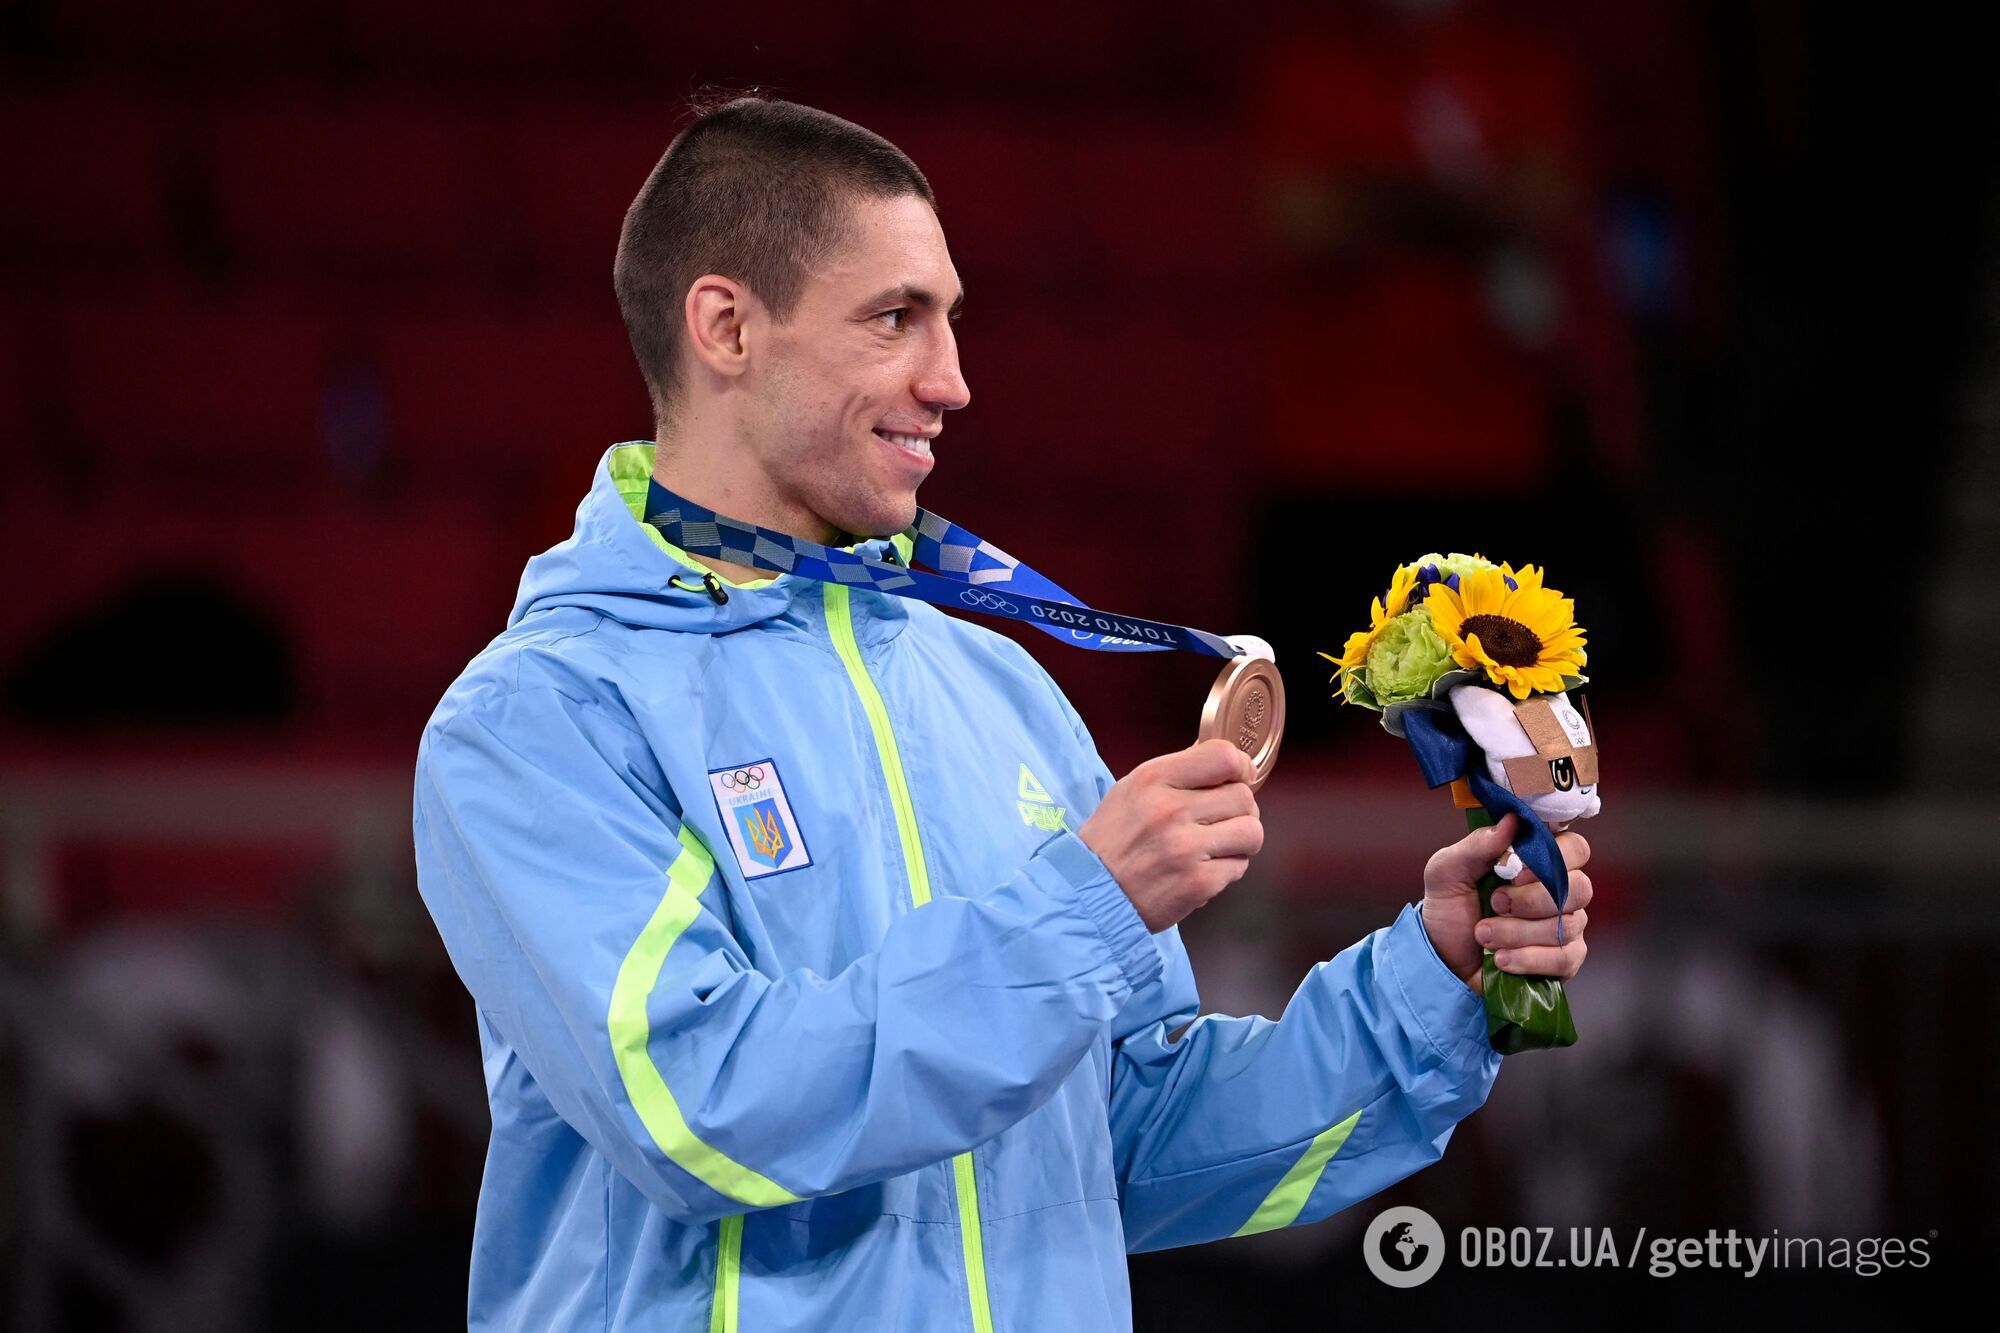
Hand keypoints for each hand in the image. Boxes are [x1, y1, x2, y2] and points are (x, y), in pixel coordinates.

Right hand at [1076, 739, 1263, 932]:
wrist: (1089, 893)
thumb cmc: (1113, 840)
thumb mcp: (1131, 790)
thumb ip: (1176, 773)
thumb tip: (1224, 759)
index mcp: (1153, 779)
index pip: (1223, 756)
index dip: (1241, 766)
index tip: (1240, 777)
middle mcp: (1170, 810)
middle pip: (1244, 797)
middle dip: (1239, 809)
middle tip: (1221, 820)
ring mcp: (1186, 848)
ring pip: (1252, 832)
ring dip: (1241, 840)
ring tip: (1219, 845)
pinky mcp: (1198, 883)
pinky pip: (1239, 867)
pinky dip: (1227, 869)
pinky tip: (1203, 869)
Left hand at [1419, 812, 1591, 995]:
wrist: (1443, 960)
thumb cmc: (1450, 909)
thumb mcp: (1447, 872)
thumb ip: (1476, 845)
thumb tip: (1511, 821)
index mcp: (1538, 861)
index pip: (1576, 848)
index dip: (1553, 859)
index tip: (1514, 871)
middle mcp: (1561, 890)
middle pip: (1580, 887)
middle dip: (1530, 900)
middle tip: (1495, 903)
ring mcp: (1567, 925)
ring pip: (1567, 925)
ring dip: (1516, 932)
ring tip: (1483, 934)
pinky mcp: (1565, 959)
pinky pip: (1564, 957)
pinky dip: (1527, 958)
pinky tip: (1500, 958)